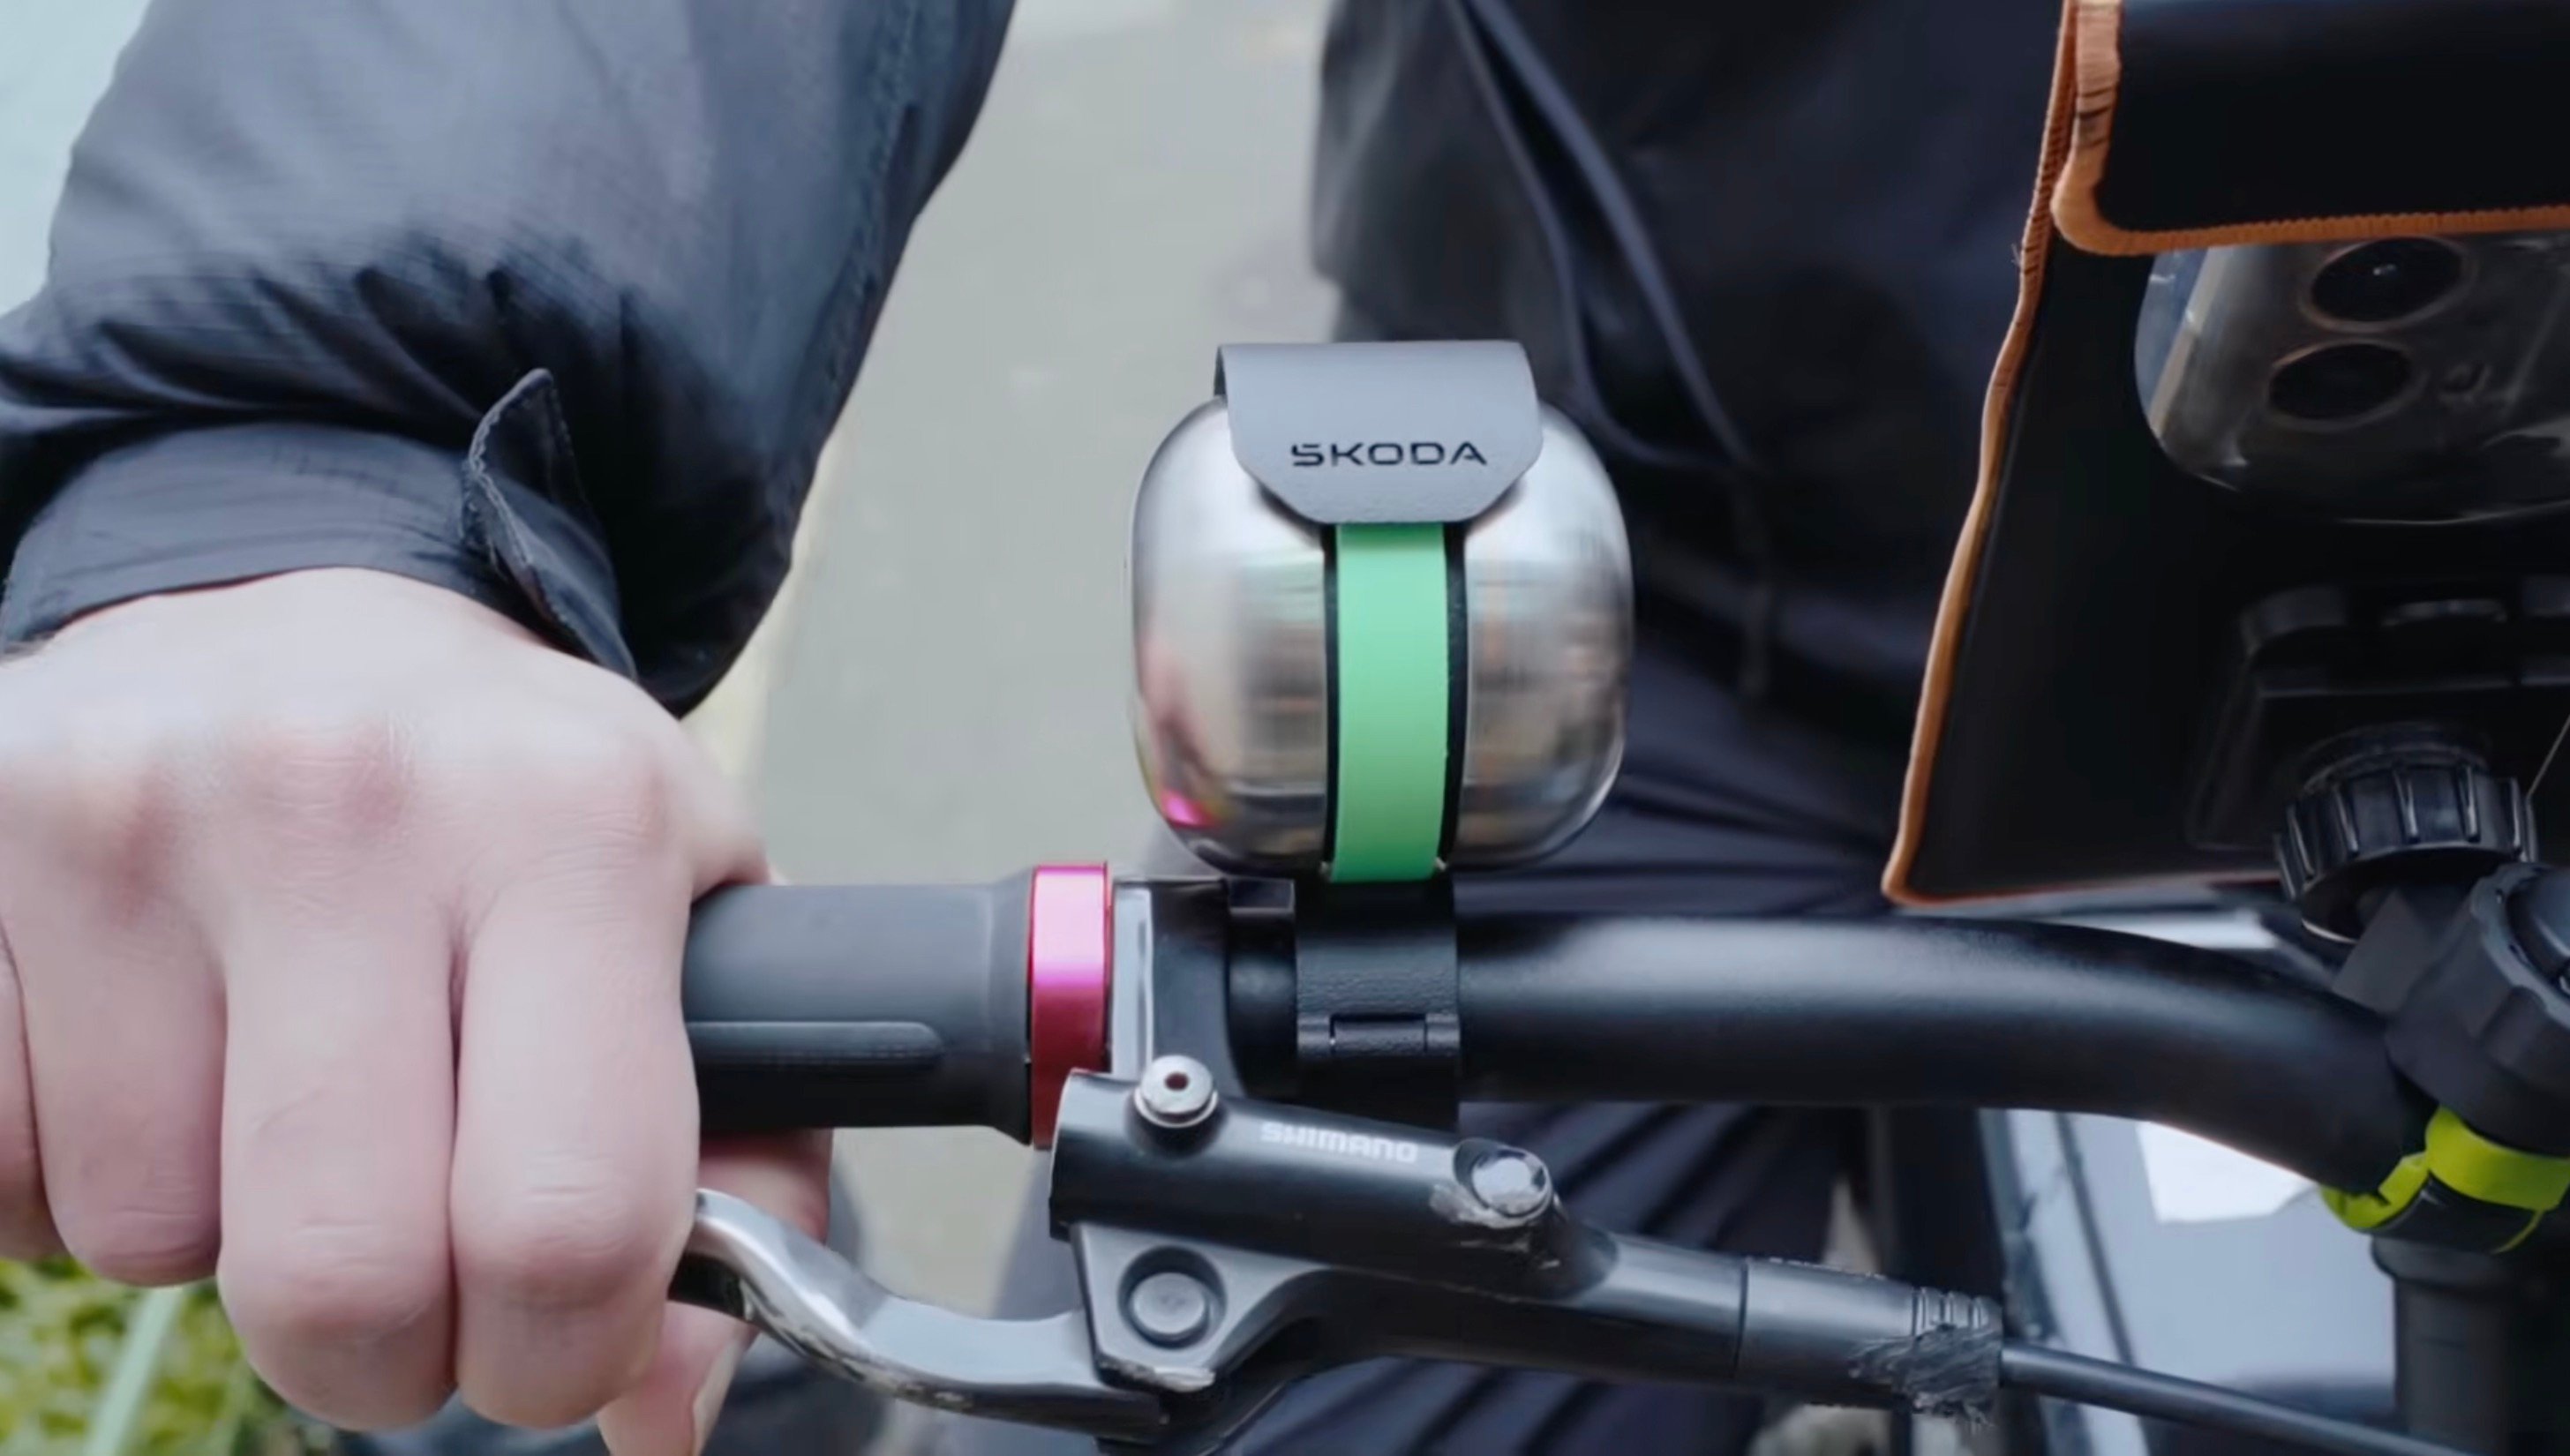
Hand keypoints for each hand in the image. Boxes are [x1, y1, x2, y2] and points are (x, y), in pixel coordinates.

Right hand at [0, 568, 820, 1453]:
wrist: (311, 605)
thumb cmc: (521, 803)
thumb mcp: (694, 932)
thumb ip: (737, 1175)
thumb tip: (663, 1417)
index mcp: (569, 824)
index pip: (562, 1216)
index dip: (565, 1356)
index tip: (557, 1344)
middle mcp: (346, 799)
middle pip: (339, 1274)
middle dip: (385, 1351)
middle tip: (414, 1283)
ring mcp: (129, 815)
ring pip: (153, 1236)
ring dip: (228, 1230)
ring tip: (288, 1090)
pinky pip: (6, 1178)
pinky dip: (80, 1171)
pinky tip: (162, 1050)